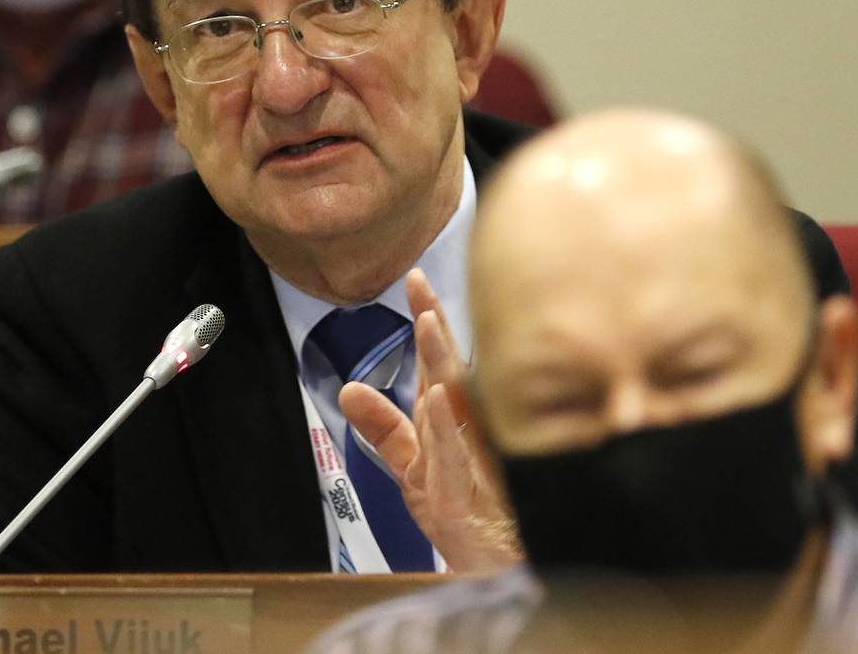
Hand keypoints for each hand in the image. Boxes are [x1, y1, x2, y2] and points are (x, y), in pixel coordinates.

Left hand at [339, 267, 522, 572]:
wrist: (508, 579)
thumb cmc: (473, 521)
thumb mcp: (416, 470)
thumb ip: (386, 430)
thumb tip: (348, 389)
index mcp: (458, 423)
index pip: (440, 364)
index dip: (428, 319)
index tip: (414, 278)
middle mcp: (472, 435)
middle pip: (450, 371)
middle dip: (433, 323)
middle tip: (418, 281)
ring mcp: (478, 466)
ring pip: (459, 405)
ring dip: (442, 362)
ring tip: (425, 321)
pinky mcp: (470, 502)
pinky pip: (456, 459)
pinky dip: (445, 428)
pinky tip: (439, 399)